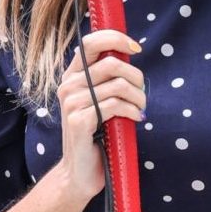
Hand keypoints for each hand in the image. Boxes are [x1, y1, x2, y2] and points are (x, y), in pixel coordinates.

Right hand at [57, 29, 146, 204]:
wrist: (80, 172)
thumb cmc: (97, 136)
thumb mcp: (101, 102)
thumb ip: (108, 79)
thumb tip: (130, 53)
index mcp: (72, 76)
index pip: (91, 42)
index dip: (116, 39)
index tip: (136, 48)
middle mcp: (68, 86)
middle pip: (112, 64)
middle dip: (136, 77)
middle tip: (142, 95)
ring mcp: (71, 103)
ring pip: (118, 85)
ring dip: (138, 98)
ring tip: (141, 109)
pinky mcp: (79, 121)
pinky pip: (115, 105)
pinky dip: (132, 111)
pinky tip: (136, 118)